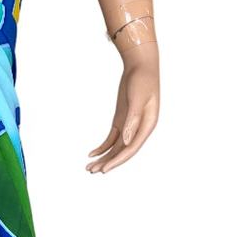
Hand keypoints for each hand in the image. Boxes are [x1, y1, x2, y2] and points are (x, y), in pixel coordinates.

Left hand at [87, 42, 159, 173]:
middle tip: (91, 171)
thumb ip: (132, 120)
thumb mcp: (137, 98)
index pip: (131, 149)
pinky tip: (92, 154)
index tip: (104, 169)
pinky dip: (102, 147)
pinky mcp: (122, 120)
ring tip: (89, 167)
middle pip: (122, 151)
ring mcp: (129, 125)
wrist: (141, 65)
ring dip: (103, 157)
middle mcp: (139, 129)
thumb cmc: (142, 80)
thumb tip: (125, 141)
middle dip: (107, 162)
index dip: (117, 161)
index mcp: (147, 125)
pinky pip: (112, 138)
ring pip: (116, 147)